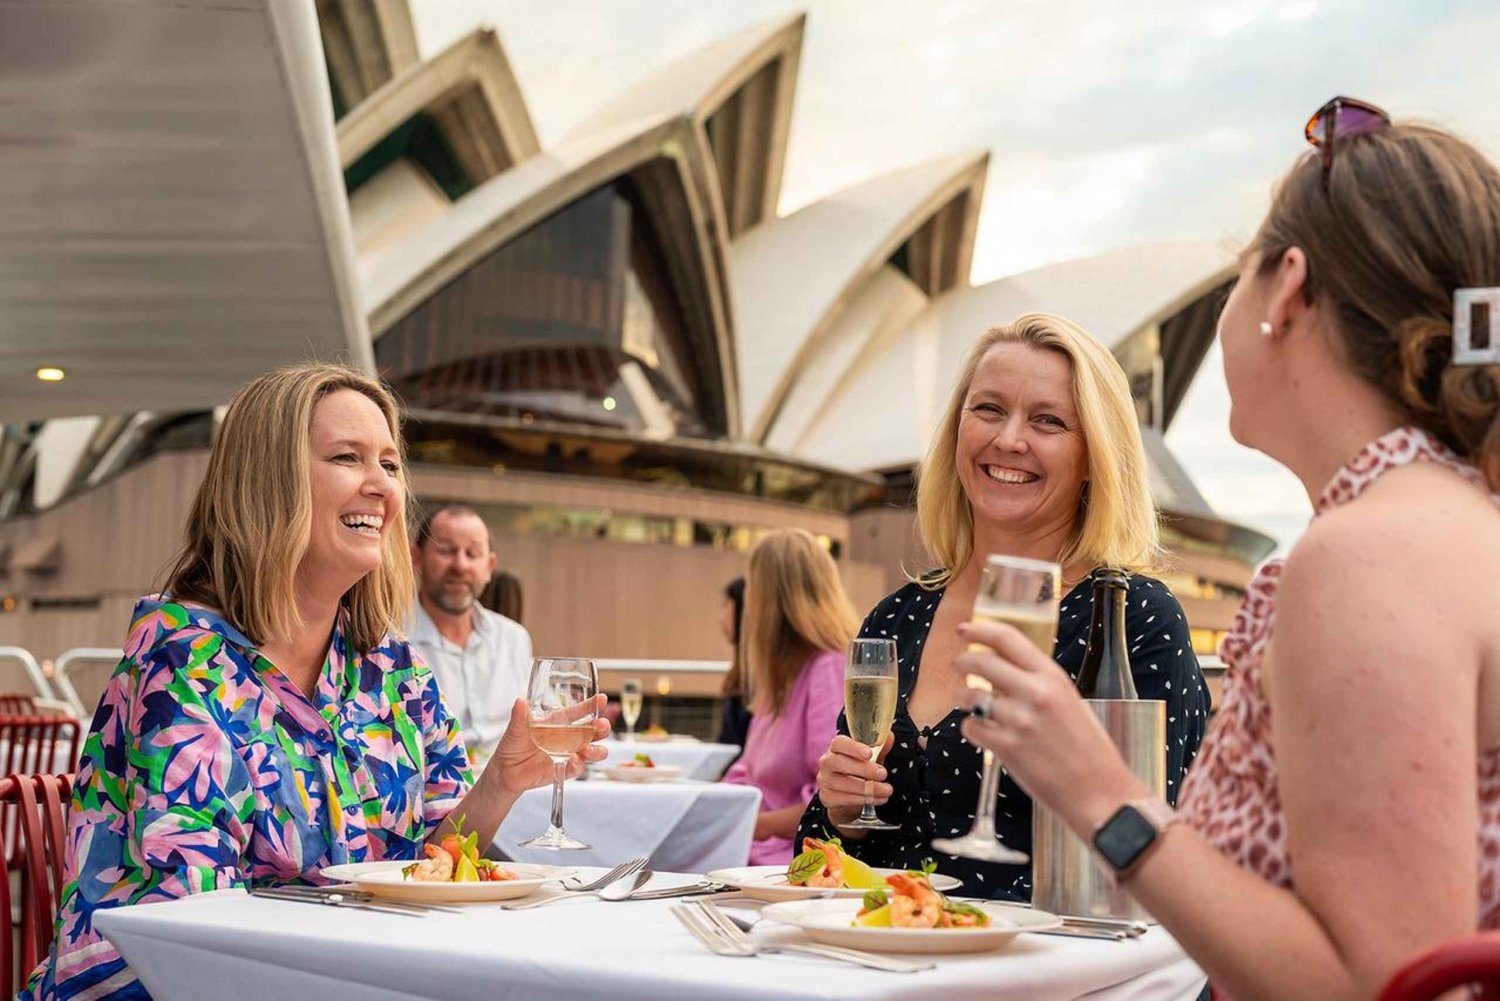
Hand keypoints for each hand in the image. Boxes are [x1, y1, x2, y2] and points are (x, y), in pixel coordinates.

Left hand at [488, 695, 610, 797]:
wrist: (506, 771)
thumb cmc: (512, 746)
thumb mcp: (515, 729)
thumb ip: (520, 716)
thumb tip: (520, 701)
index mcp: (558, 722)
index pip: (579, 712)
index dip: (592, 705)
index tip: (602, 699)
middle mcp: (568, 737)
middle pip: (593, 731)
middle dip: (601, 728)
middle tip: (601, 726)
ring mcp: (569, 753)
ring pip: (593, 750)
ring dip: (596, 750)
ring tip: (588, 750)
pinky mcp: (565, 769)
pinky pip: (578, 767)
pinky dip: (579, 764)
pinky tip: (574, 761)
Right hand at [816, 733, 893, 827]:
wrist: (847, 795)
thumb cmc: (859, 770)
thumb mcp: (871, 758)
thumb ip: (879, 747)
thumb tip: (889, 737)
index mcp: (836, 748)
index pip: (839, 743)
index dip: (853, 748)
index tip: (869, 753)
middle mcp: (827, 762)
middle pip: (839, 763)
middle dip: (863, 769)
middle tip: (883, 773)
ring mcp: (825, 781)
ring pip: (841, 783)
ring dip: (867, 788)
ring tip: (886, 790)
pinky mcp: (827, 798)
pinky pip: (843, 799)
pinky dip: (863, 800)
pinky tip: (879, 798)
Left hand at [955, 620, 1144, 834]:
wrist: (1101, 792)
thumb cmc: (1089, 750)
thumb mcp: (1070, 701)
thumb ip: (1039, 683)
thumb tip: (1005, 670)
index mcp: (1053, 677)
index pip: (1009, 638)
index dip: (980, 629)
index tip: (964, 629)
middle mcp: (1035, 693)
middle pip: (982, 661)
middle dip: (963, 661)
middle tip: (958, 665)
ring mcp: (1019, 721)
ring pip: (970, 696)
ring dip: (962, 697)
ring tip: (967, 703)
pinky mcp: (1007, 748)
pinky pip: (972, 728)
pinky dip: (971, 729)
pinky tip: (981, 732)